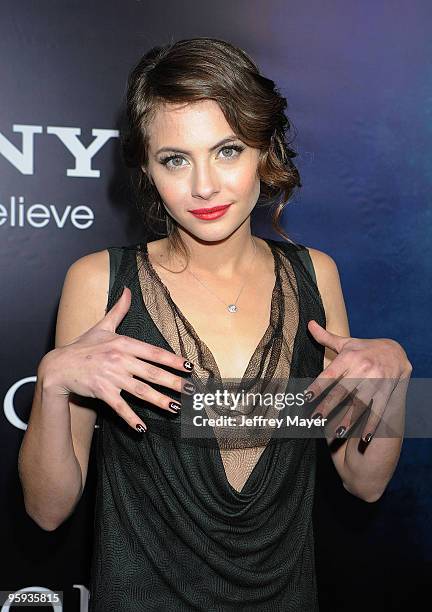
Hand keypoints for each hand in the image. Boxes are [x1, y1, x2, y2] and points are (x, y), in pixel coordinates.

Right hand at [41, 286, 194, 432]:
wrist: (58, 366)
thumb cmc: (82, 346)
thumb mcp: (102, 326)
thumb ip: (118, 310)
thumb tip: (128, 290)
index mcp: (123, 343)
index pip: (154, 352)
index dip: (173, 360)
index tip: (188, 367)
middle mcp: (120, 359)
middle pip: (152, 373)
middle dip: (174, 382)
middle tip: (191, 391)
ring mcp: (111, 376)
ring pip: (141, 391)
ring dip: (160, 400)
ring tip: (175, 408)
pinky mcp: (102, 391)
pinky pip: (120, 407)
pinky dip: (131, 418)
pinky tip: (143, 428)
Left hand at [303, 320, 412, 442]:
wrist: (396, 351)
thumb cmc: (364, 348)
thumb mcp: (346, 342)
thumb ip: (326, 337)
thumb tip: (309, 323)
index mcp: (349, 358)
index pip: (330, 374)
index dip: (318, 385)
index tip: (305, 397)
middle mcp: (362, 369)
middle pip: (342, 391)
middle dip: (328, 405)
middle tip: (314, 418)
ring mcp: (376, 381)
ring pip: (360, 403)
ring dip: (349, 418)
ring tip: (337, 432)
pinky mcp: (387, 391)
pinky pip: (379, 410)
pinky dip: (372, 424)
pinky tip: (365, 437)